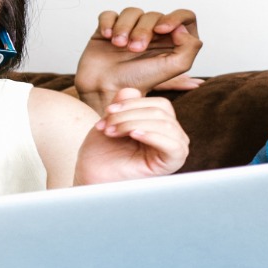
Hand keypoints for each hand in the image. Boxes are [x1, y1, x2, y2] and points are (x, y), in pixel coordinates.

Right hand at [74, 7, 202, 111]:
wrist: (103, 88)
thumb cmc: (137, 81)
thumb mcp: (173, 68)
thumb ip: (190, 48)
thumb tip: (182, 28)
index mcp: (171, 43)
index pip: (185, 17)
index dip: (175, 18)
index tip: (161, 29)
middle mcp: (152, 35)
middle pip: (154, 14)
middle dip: (143, 30)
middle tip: (134, 49)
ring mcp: (130, 30)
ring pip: (132, 12)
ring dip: (124, 27)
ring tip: (118, 45)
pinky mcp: (110, 28)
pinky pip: (110, 14)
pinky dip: (108, 23)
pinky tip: (107, 37)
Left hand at [74, 87, 189, 184]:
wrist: (93, 176)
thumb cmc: (103, 151)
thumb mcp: (112, 119)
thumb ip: (124, 103)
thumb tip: (133, 92)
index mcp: (162, 124)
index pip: (158, 103)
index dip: (132, 103)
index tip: (107, 111)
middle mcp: (172, 135)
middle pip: (160, 111)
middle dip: (129, 114)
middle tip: (106, 125)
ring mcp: (174, 149)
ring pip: (164, 124)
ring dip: (133, 124)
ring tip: (112, 132)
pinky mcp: (173, 163)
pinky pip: (173, 145)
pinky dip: (153, 135)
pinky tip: (134, 135)